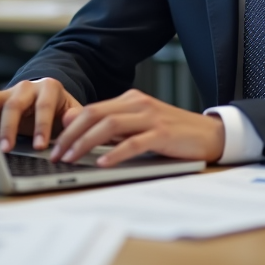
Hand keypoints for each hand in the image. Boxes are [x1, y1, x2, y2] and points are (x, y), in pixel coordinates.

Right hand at [0, 78, 82, 152]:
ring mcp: (8, 92)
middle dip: (10, 128)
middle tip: (7, 148)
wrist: (48, 103)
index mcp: (49, 88)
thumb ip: (75, 117)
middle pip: (15, 104)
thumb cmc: (60, 113)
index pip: (44, 106)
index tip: (39, 146)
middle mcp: (27, 87)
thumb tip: (71, 120)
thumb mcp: (73, 114)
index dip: (42, 126)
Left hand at [50, 89, 224, 166]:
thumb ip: (112, 125)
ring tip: (72, 159)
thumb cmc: (172, 133)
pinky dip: (116, 153)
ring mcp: (151, 117)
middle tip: (56, 154)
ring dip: (86, 143)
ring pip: (109, 126)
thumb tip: (75, 125)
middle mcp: (138, 104)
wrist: (210, 134)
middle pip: (94, 115)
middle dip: (71, 135)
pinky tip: (103, 164)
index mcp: (130, 100)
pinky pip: (134, 143)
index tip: (54, 145)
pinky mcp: (163, 134)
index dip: (69, 128)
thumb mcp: (138, 126)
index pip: (91, 110)